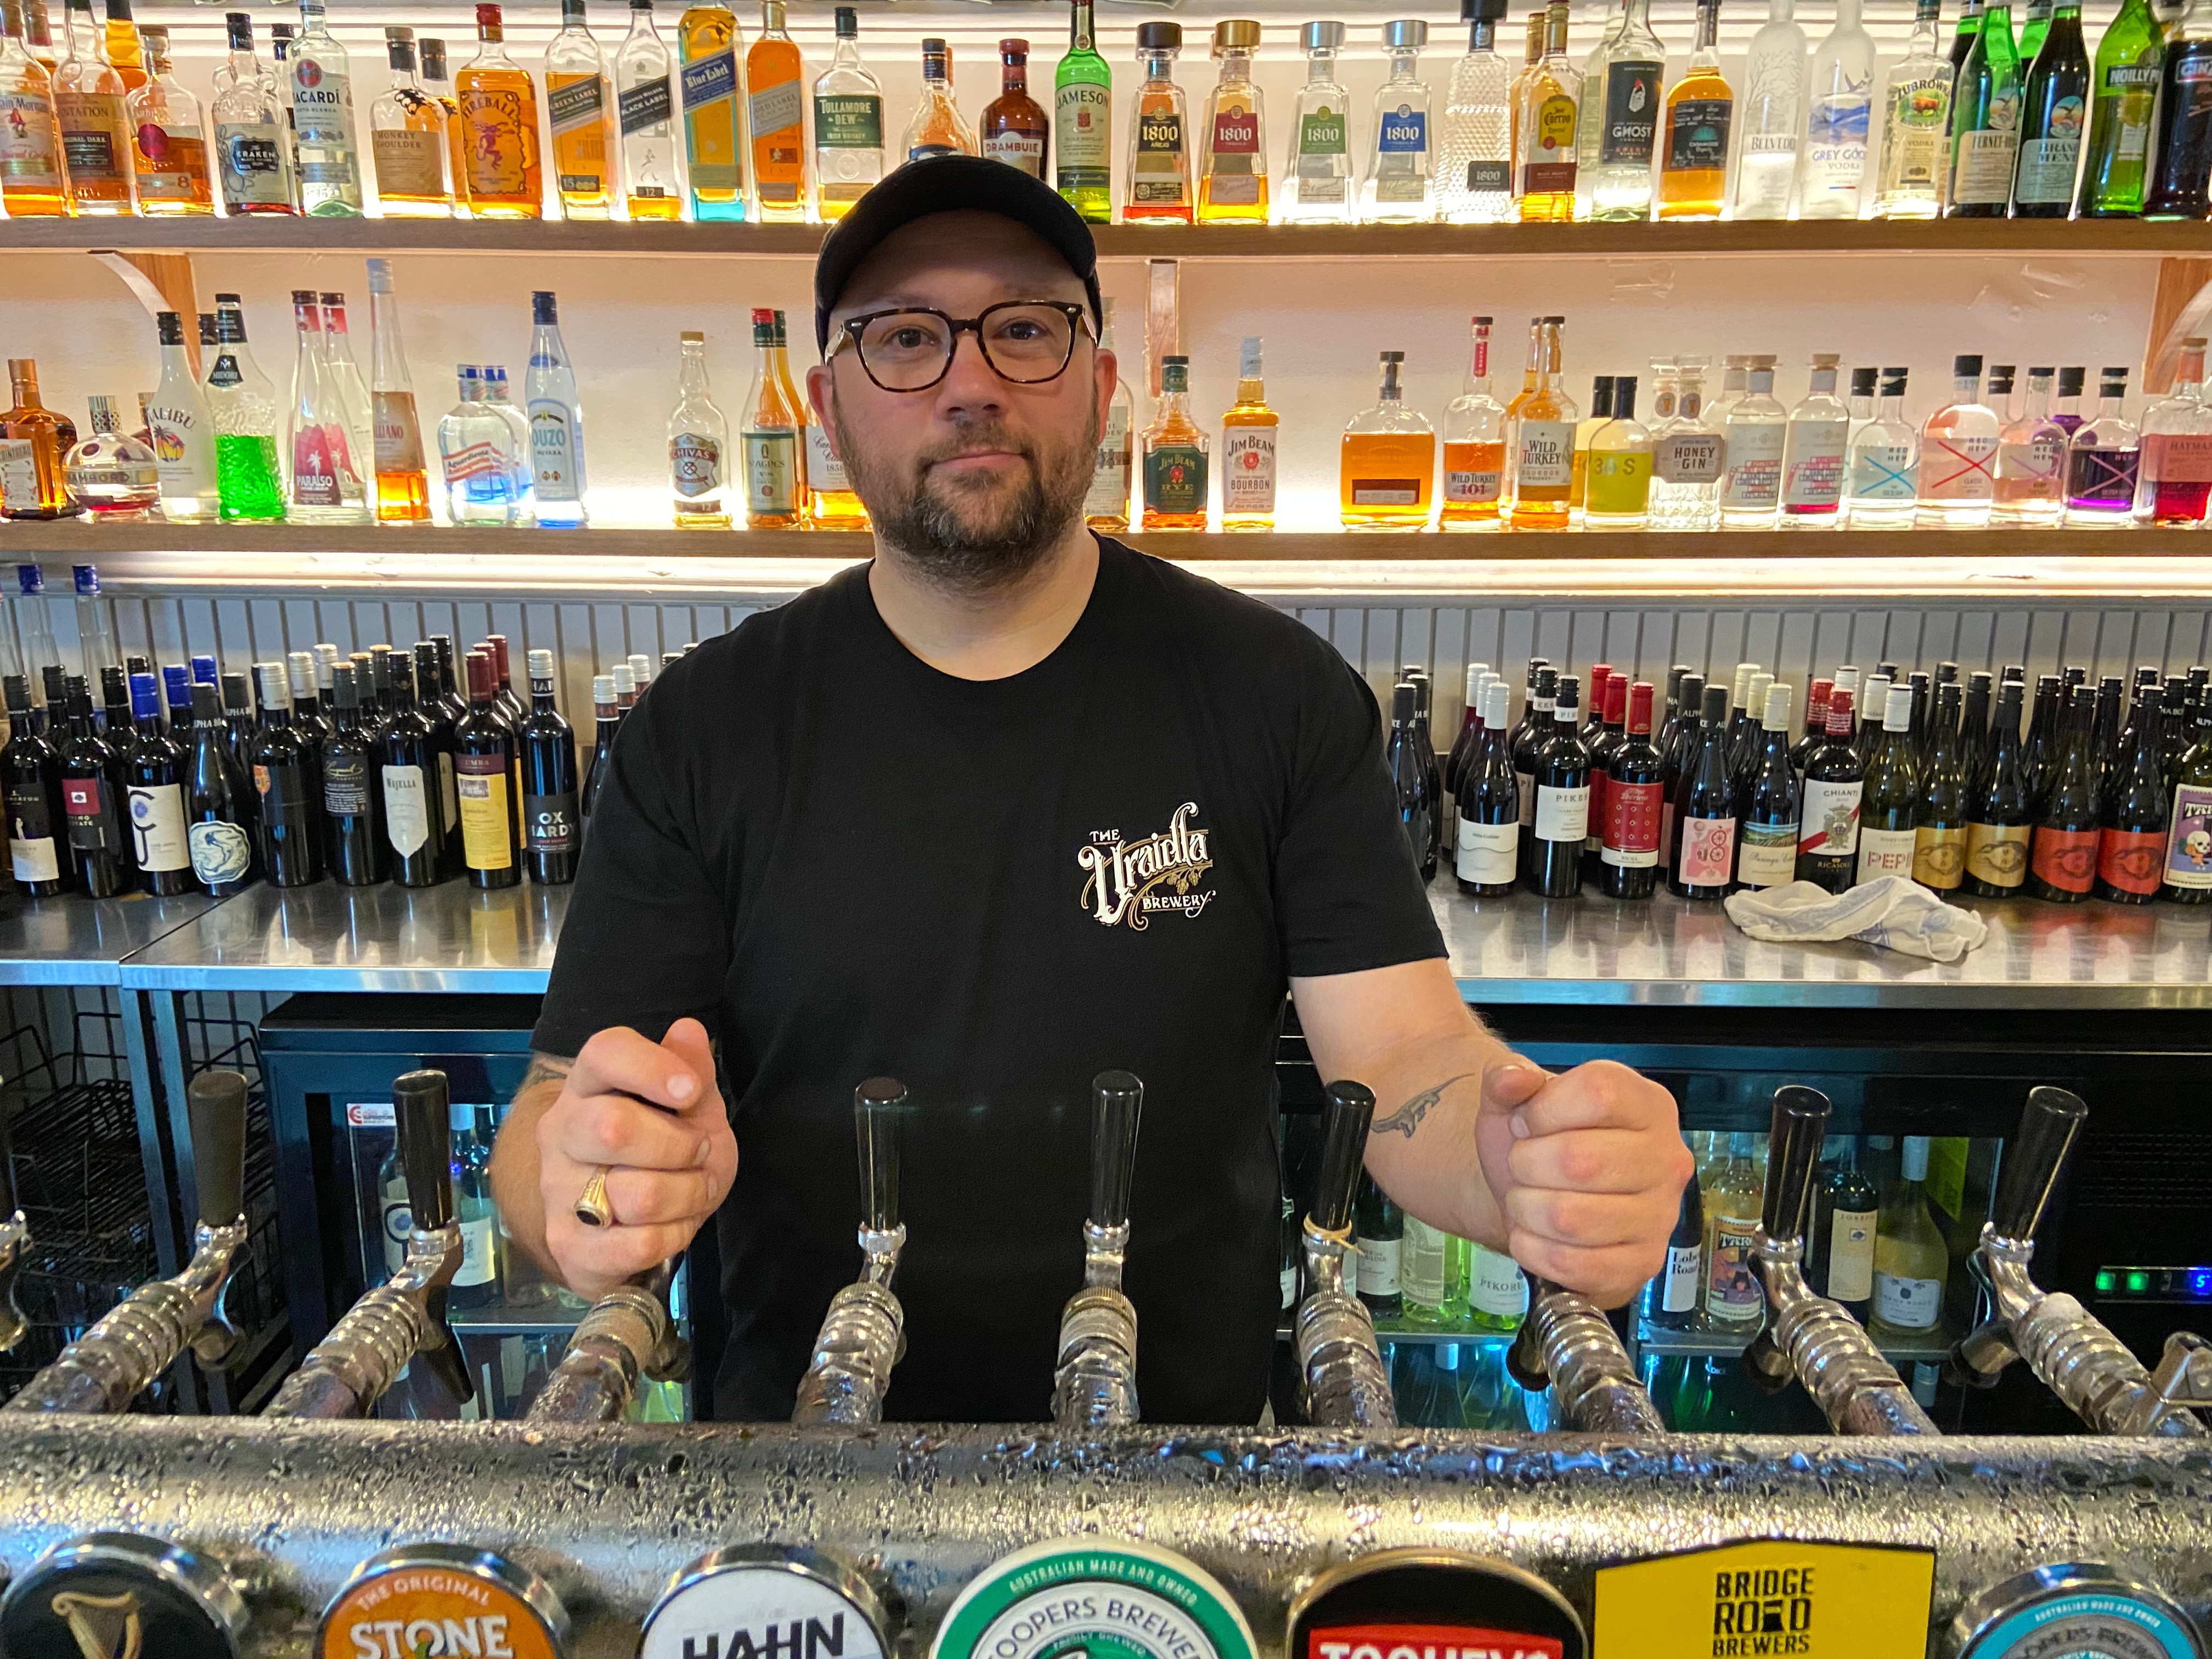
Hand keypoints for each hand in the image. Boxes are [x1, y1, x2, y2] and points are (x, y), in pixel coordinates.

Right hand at [536, 1018, 736, 1300]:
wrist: (628, 1221)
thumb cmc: (663, 1151)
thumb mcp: (690, 1106)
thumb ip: (690, 1068)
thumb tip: (688, 1031)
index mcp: (588, 1085)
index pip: (603, 1053)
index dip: (651, 1067)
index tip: (690, 1089)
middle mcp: (561, 1133)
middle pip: (612, 1128)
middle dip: (678, 1144)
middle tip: (696, 1151)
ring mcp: (557, 1192)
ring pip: (638, 1195)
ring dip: (687, 1195)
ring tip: (689, 1190)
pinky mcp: (569, 1246)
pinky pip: (639, 1245)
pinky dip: (674, 1236)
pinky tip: (671, 1226)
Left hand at [1473, 1058, 1692, 1308]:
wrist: (1541, 1193)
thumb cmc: (1538, 1139)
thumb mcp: (1515, 1098)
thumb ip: (1506, 1078)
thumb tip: (1511, 1080)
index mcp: (1646, 1104)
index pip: (1599, 1094)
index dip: (1544, 1109)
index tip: (1527, 1122)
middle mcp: (1667, 1159)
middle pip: (1579, 1161)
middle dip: (1526, 1164)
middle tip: (1521, 1165)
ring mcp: (1660, 1217)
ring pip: (1570, 1219)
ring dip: (1525, 1209)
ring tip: (1525, 1199)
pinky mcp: (1641, 1265)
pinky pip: (1574, 1265)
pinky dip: (1534, 1251)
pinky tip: (1531, 1234)